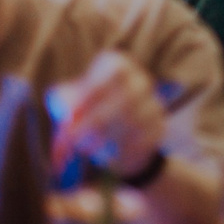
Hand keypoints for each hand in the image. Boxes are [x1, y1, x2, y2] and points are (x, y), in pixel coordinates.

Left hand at [51, 50, 170, 178]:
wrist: (116, 135)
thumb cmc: (86, 111)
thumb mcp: (71, 100)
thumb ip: (65, 100)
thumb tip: (67, 111)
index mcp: (119, 66)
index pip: (116, 69)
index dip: (95, 89)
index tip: (73, 112)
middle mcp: (141, 82)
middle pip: (128, 96)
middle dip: (98, 120)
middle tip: (75, 138)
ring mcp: (154, 105)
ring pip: (136, 121)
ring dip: (107, 138)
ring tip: (87, 149)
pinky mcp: (158, 130)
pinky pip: (142, 141)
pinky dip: (121, 152)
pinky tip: (105, 157)